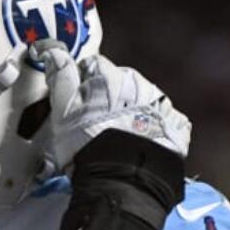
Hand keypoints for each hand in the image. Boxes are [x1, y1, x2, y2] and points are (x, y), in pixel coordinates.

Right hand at [32, 40, 191, 172]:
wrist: (121, 178)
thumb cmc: (87, 144)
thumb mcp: (62, 109)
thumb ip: (59, 76)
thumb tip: (53, 51)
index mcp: (109, 76)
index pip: (91, 65)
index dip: (80, 83)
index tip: (75, 102)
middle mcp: (138, 83)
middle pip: (119, 80)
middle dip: (108, 96)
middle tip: (94, 123)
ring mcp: (160, 103)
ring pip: (141, 98)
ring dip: (130, 110)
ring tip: (116, 135)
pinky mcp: (175, 125)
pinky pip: (163, 118)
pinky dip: (152, 126)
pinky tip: (139, 141)